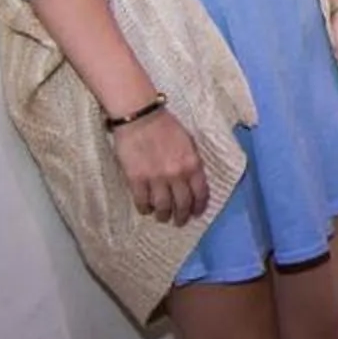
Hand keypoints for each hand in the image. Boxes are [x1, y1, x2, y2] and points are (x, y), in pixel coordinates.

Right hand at [112, 110, 207, 225]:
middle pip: (183, 203)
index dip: (199, 206)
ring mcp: (156, 178)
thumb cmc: (165, 125)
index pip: (201, 193)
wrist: (140, 117)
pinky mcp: (137, 179)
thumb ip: (192, 161)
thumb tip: (193, 179)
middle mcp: (177, 175)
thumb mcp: (188, 142)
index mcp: (192, 164)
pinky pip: (142, 201)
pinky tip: (146, 209)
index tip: (196, 213)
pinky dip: (145, 208)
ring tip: (162, 217)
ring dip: (164, 215)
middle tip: (179, 221)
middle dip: (182, 216)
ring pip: (163, 206)